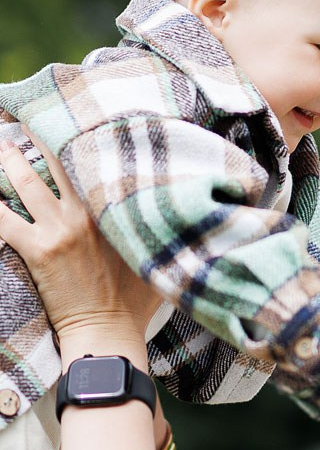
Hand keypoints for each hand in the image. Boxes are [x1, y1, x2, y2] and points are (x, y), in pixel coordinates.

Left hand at [0, 137, 160, 342]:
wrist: (108, 330)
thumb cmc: (133, 300)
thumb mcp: (151, 256)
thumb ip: (152, 228)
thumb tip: (173, 209)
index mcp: (111, 210)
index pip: (91, 162)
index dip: (77, 137)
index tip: (66, 120)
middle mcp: (85, 213)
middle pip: (55, 162)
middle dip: (35, 137)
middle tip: (20, 120)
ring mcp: (59, 230)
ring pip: (25, 181)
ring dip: (8, 160)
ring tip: (1, 143)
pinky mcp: (37, 250)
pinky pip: (3, 219)